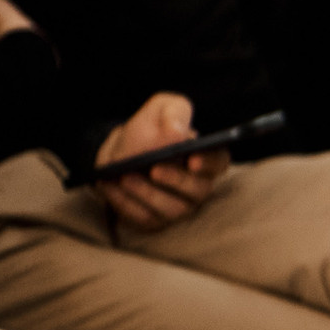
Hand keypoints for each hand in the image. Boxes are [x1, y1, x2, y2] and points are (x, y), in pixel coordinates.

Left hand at [93, 92, 227, 231]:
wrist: (119, 152)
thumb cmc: (147, 131)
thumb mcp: (161, 108)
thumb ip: (173, 111)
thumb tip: (177, 132)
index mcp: (205, 158)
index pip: (219, 163)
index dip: (209, 164)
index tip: (192, 159)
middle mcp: (196, 187)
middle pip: (197, 191)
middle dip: (175, 181)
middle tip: (154, 169)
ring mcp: (177, 207)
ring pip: (169, 209)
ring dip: (146, 193)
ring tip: (125, 177)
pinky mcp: (154, 220)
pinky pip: (143, 218)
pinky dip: (126, 202)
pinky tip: (111, 186)